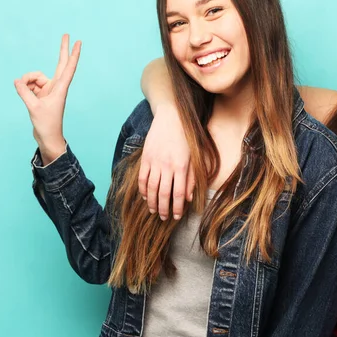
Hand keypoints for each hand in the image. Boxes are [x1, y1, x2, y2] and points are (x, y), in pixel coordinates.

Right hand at [14, 34, 80, 163]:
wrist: (47, 136)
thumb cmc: (46, 124)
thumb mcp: (33, 107)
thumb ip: (24, 91)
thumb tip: (17, 80)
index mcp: (61, 88)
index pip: (68, 68)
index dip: (73, 54)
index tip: (78, 43)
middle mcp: (56, 86)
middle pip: (60, 63)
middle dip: (62, 49)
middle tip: (66, 34)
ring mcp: (49, 89)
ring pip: (34, 77)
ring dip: (27, 82)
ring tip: (26, 94)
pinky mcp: (41, 94)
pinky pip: (29, 85)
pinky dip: (24, 88)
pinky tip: (24, 95)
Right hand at [138, 103, 194, 220]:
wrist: (171, 118)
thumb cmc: (187, 138)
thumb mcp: (195, 157)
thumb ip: (192, 178)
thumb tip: (190, 198)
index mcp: (182, 167)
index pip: (179, 193)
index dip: (178, 207)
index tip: (177, 216)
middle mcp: (167, 166)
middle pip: (164, 193)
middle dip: (163, 208)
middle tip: (163, 218)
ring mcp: (155, 162)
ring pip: (151, 188)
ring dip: (152, 202)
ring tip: (153, 210)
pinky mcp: (145, 158)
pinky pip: (142, 178)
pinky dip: (143, 189)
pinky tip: (145, 197)